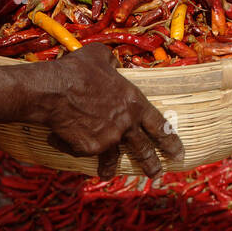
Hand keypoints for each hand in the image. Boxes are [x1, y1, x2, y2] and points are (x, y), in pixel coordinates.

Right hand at [25, 44, 183, 179]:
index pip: (159, 125)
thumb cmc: (76, 70)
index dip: (170, 140)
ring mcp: (108, 139)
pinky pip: (85, 151)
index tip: (178, 151)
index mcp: (134, 102)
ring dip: (112, 168)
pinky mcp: (89, 149)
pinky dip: (75, 147)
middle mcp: (126, 124)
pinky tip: (64, 142)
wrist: (53, 90)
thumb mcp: (100, 55)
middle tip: (158, 174)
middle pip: (143, 149)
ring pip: (114, 158)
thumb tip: (115, 65)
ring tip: (109, 174)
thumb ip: (113, 62)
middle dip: (152, 164)